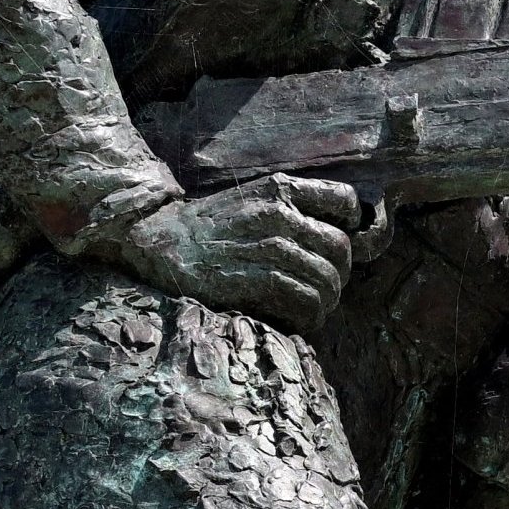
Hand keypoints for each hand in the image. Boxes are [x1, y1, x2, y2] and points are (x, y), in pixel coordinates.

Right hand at [88, 174, 358, 331]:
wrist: (157, 240)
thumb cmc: (210, 227)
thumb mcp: (251, 200)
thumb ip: (291, 210)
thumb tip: (340, 237)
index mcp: (280, 189)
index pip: (343, 200)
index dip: (351, 225)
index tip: (338, 243)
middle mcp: (278, 214)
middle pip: (340, 248)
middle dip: (339, 273)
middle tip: (326, 287)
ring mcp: (266, 247)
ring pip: (326, 280)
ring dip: (326, 300)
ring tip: (313, 308)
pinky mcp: (254, 279)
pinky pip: (304, 302)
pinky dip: (309, 316)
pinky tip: (299, 319)